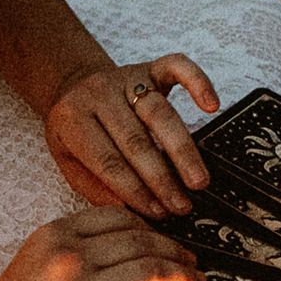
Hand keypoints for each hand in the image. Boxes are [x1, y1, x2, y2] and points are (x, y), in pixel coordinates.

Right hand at [0, 208, 200, 280]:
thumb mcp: (34, 262)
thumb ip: (73, 248)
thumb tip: (127, 247)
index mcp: (55, 235)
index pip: (121, 218)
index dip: (154, 228)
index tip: (170, 243)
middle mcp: (68, 257)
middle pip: (141, 242)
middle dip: (176, 252)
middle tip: (194, 266)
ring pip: (148, 271)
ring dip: (183, 277)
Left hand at [44, 56, 220, 215]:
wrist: (72, 84)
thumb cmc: (75, 131)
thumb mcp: (68, 160)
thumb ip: (96, 186)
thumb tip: (131, 211)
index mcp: (74, 120)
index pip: (107, 161)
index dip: (134, 190)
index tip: (157, 212)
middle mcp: (99, 95)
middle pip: (136, 139)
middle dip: (161, 178)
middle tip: (181, 205)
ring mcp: (127, 78)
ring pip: (159, 113)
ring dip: (182, 150)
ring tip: (198, 180)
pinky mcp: (149, 68)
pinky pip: (177, 67)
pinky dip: (197, 82)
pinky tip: (212, 105)